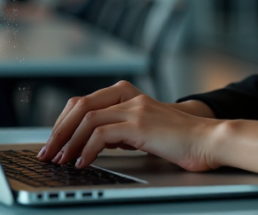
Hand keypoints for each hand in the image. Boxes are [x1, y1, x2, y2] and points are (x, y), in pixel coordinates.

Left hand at [37, 81, 222, 171]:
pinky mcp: (140, 124)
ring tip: (60, 160)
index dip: (63, 122)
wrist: (210, 140)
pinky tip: (83, 162)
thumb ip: (122, 130)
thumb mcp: (145, 130)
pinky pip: (101, 134)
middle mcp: (129, 96)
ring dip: (68, 141)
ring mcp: (134, 108)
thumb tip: (94, 142)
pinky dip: (86, 149)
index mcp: (128, 94)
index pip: (83, 102)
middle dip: (58, 131)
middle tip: (47, 152)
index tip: (54, 142)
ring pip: (86, 118)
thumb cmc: (182, 140)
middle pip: (79, 106)